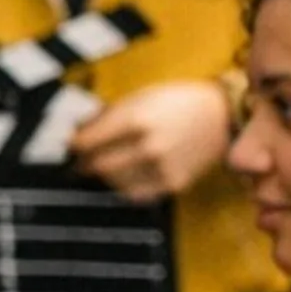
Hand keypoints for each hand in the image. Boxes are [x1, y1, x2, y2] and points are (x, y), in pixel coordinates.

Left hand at [69, 77, 235, 200]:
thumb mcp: (139, 97)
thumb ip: (107, 116)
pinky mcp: (173, 183)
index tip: (70, 146)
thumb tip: (77, 133)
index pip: (86, 143)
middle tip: (79, 163)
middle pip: (96, 166)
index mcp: (135, 119)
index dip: (72, 146)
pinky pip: (136, 194)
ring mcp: (161, 168)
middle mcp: (147, 146)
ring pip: (113, 183)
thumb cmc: (177, 101)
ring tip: (105, 167)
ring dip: (104, 176)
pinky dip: (125, 187)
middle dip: (83, 164)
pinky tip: (126, 176)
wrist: (220, 115)